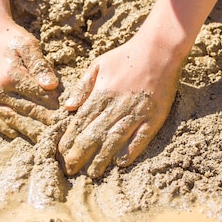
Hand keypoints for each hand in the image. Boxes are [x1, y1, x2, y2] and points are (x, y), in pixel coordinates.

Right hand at [0, 18, 60, 142]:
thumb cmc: (13, 39)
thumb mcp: (29, 45)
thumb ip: (40, 65)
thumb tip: (52, 86)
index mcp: (10, 76)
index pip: (39, 98)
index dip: (56, 109)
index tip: (70, 119)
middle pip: (27, 114)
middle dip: (47, 125)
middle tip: (63, 136)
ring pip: (13, 122)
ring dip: (31, 133)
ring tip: (48, 142)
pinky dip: (10, 130)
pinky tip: (23, 136)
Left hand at [58, 33, 183, 177]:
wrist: (159, 48)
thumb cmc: (126, 56)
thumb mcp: (98, 65)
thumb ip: (83, 86)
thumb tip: (68, 107)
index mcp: (102, 93)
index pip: (81, 121)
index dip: (70, 139)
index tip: (61, 153)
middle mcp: (117, 105)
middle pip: (94, 135)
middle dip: (80, 154)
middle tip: (70, 170)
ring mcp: (137, 112)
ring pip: (115, 139)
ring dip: (102, 158)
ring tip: (93, 173)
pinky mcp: (155, 116)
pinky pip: (141, 137)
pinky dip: (131, 151)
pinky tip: (121, 163)